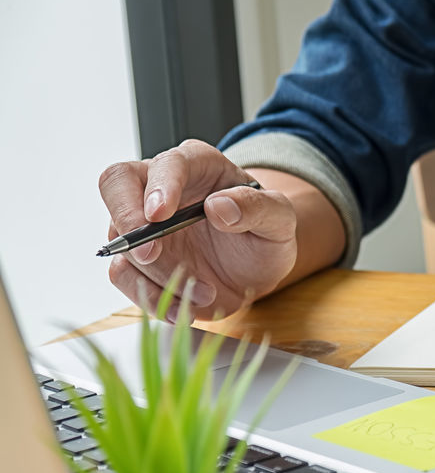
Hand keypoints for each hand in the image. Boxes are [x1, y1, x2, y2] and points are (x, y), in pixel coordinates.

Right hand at [98, 140, 297, 319]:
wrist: (258, 270)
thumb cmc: (265, 234)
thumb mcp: (279, 220)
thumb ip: (257, 207)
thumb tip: (218, 205)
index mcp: (198, 166)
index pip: (167, 163)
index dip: (159, 186)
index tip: (160, 214)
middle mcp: (161, 187)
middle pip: (116, 183)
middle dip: (126, 219)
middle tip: (150, 254)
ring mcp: (144, 224)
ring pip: (120, 239)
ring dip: (155, 274)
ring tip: (205, 292)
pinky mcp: (138, 260)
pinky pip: (123, 275)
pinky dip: (149, 296)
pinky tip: (184, 309)